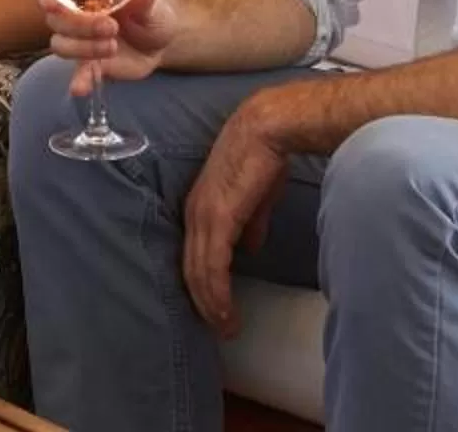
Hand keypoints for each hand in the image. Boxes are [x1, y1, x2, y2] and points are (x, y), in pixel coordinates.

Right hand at [39, 0, 180, 97]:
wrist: (162, 42)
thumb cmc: (151, 12)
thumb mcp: (153, 3)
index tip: (52, 3)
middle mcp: (75, 16)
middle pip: (56, 20)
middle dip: (79, 24)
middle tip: (111, 26)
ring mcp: (81, 42)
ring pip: (61, 45)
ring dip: (82, 48)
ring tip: (112, 46)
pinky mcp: (91, 65)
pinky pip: (78, 73)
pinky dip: (78, 81)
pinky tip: (80, 89)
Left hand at [179, 95, 294, 336]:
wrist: (267, 128)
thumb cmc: (262, 157)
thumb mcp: (254, 198)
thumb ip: (249, 223)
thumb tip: (249, 248)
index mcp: (199, 209)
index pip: (193, 256)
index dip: (202, 285)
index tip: (214, 309)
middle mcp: (194, 215)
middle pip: (190, 270)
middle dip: (203, 304)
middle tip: (220, 329)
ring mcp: (203, 217)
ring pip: (198, 274)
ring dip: (211, 306)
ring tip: (226, 328)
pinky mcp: (217, 218)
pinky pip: (212, 266)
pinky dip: (217, 293)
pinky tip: (225, 312)